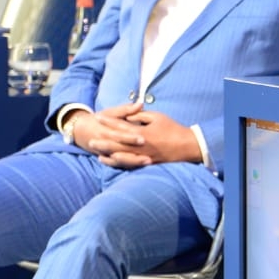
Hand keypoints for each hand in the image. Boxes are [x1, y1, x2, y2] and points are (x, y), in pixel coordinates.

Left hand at [68, 103, 199, 167]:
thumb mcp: (158, 117)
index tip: (98, 117)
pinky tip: (108, 159)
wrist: (188, 146)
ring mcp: (143, 155)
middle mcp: (141, 145)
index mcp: (143, 132)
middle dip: (103, 139)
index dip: (109, 121)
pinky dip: (117, 162)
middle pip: (117, 142)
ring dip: (107, 152)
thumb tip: (129, 115)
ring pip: (120, 154)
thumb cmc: (173, 129)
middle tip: (90, 138)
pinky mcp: (146, 163)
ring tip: (96, 150)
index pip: (122, 125)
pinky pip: (128, 163)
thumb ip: (141, 116)